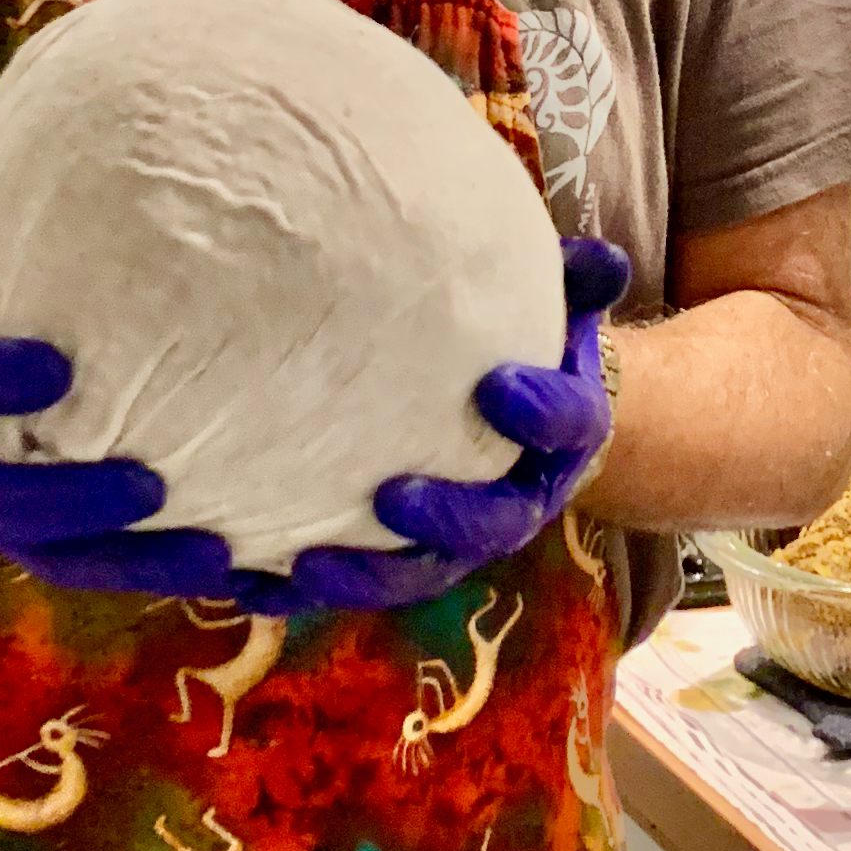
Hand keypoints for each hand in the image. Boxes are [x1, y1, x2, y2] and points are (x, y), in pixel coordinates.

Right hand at [0, 187, 240, 598]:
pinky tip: (238, 569)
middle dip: (73, 500)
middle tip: (149, 485)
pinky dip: (165, 574)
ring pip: (62, 560)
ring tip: (215, 554)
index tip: (55, 365)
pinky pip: (103, 571)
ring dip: (138, 564)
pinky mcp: (44, 548)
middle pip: (0, 507)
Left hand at [283, 237, 631, 615]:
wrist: (529, 417)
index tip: (500, 384)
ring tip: (306, 564)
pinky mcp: (402, 556)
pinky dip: (301, 590)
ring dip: (365, 574)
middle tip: (391, 494)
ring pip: (420, 569)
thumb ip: (577, 281)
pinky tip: (248, 583)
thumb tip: (602, 259)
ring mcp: (459, 536)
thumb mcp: (559, 306)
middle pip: (491, 526)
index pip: (569, 427)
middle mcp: (517, 497)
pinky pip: (357, 580)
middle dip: (444, 517)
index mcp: (564, 434)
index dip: (541, 413)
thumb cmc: (530, 348)